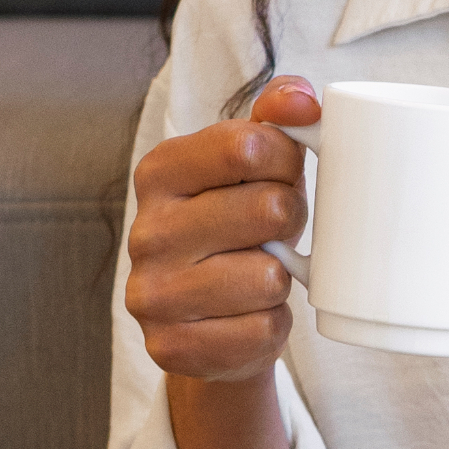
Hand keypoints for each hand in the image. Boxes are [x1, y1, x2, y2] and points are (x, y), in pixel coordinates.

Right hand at [124, 75, 318, 384]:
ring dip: (280, 281)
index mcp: (159, 171)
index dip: (287, 164)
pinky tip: (247, 316)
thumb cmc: (241, 228)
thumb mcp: (255, 164)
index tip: (280, 178)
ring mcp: (152, 294)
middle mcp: (146, 231)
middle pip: (268, 210)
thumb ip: (276, 117)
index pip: (249, 146)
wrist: (212, 319)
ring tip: (257, 276)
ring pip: (269, 278)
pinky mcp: (171, 347)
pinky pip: (262, 331)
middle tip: (272, 235)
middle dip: (289, 223)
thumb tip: (302, 101)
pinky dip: (270, 326)